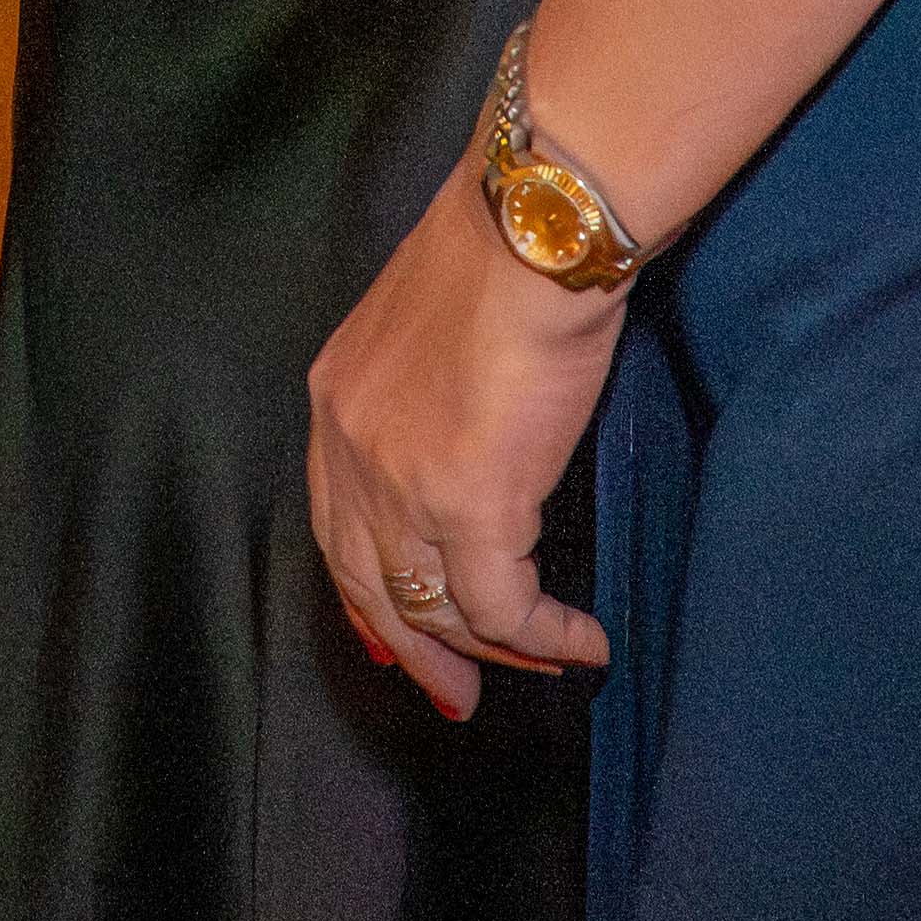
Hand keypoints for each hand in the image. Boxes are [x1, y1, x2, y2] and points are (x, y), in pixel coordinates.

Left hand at [307, 176, 623, 723]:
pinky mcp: (469, 506)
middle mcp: (352, 451)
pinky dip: (545, 638)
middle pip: (371, 585)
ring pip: (439, 607)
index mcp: (336, 400)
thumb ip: (429, 389)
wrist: (536, 226)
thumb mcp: (431, 324)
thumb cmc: (505, 248)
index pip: (336, 526)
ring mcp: (403, 486)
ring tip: (544, 665)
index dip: (369, 589)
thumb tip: (472, 437)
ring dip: (495, 651)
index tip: (400, 633)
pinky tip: (584, 643)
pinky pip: (504, 608)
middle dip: (419, 649)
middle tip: (458, 695)